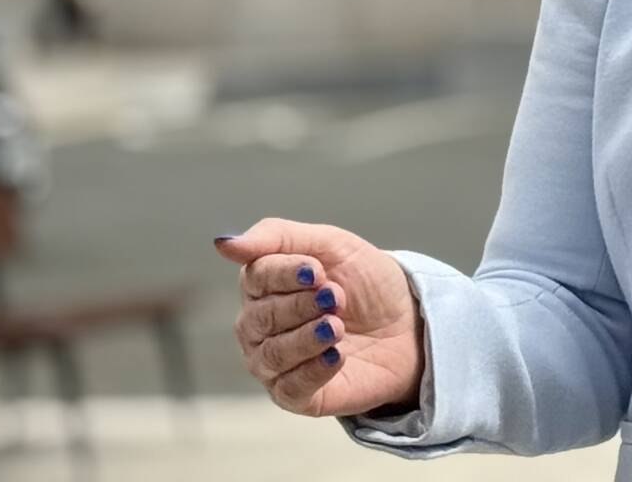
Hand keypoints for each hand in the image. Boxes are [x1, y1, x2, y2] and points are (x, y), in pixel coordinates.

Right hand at [214, 218, 424, 418]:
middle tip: (337, 297)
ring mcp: (274, 363)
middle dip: (302, 304)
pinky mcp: (295, 395)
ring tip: (339, 325)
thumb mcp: (332, 244)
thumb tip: (223, 243)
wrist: (408, 323)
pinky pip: (290, 387)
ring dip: (309, 337)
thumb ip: (277, 237)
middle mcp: (259, 326)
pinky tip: (339, 354)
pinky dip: (315, 368)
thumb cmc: (366, 282)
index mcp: (263, 286)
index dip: (287, 272)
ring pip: (271, 354)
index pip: (255, 277)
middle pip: (260, 317)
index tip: (319, 270)